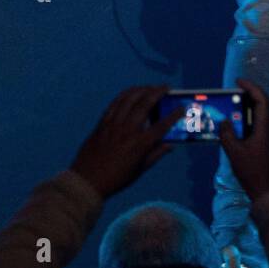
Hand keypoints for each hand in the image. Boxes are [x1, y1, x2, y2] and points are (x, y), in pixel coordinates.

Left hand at [70, 85, 185, 199]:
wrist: (87, 181)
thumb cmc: (116, 178)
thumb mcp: (139, 170)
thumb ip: (156, 155)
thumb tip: (170, 145)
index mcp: (139, 145)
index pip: (161, 126)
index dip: (173, 115)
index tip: (181, 108)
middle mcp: (128, 131)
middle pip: (145, 105)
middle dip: (158, 92)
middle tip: (166, 87)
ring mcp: (113, 125)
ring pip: (129, 99)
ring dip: (142, 89)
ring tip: (150, 87)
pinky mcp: (102, 123)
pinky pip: (115, 104)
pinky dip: (125, 95)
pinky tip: (132, 92)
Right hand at [218, 79, 268, 201]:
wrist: (268, 191)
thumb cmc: (252, 171)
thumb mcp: (234, 152)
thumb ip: (227, 135)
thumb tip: (224, 122)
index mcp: (265, 127)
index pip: (261, 99)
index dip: (251, 87)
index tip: (238, 81)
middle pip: (262, 105)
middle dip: (248, 95)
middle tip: (233, 92)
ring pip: (260, 115)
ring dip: (247, 109)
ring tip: (231, 107)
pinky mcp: (267, 144)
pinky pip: (258, 125)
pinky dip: (248, 120)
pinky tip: (236, 126)